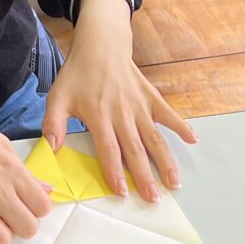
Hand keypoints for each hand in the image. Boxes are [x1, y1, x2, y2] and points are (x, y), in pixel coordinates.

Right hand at [0, 98, 53, 243]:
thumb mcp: (2, 144)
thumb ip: (25, 171)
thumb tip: (46, 190)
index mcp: (11, 170)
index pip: (43, 207)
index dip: (36, 209)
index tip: (25, 204)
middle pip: (27, 229)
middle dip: (21, 225)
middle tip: (9, 216)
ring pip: (1, 241)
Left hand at [43, 0, 195, 200]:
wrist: (100, 45)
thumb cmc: (77, 75)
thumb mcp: (57, 97)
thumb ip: (53, 124)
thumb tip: (50, 150)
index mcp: (98, 115)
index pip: (108, 148)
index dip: (115, 171)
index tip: (123, 191)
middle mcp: (122, 113)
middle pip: (135, 149)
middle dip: (145, 175)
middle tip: (154, 198)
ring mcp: (139, 105)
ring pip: (155, 137)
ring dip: (166, 160)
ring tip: (174, 182)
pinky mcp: (151, 97)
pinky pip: (168, 114)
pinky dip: (181, 126)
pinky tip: (193, 140)